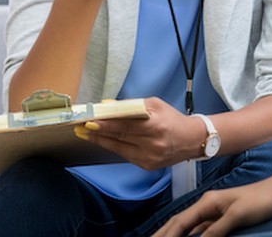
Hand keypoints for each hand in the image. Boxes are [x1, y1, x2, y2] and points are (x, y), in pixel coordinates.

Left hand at [73, 97, 203, 169]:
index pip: (125, 125)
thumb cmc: (172, 119)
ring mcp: (150, 158)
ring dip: (101, 141)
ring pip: (119, 149)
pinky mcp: (148, 166)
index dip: (105, 125)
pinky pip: (125, 155)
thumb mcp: (154, 105)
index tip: (89, 121)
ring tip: (85, 134)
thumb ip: (130, 105)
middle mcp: (153, 145)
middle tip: (79, 127)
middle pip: (119, 138)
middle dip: (97, 133)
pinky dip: (114, 147)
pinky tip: (103, 141)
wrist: (192, 140)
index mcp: (156, 126)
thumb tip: (107, 106)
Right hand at [152, 177, 271, 236]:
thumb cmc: (259, 201)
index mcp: (207, 202)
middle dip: (164, 233)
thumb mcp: (237, 215)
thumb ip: (217, 229)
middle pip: (180, 222)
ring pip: (189, 227)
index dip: (167, 234)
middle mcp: (207, 206)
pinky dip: (191, 236)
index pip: (181, 221)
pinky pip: (201, 229)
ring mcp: (214, 212)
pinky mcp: (222, 218)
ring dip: (176, 235)